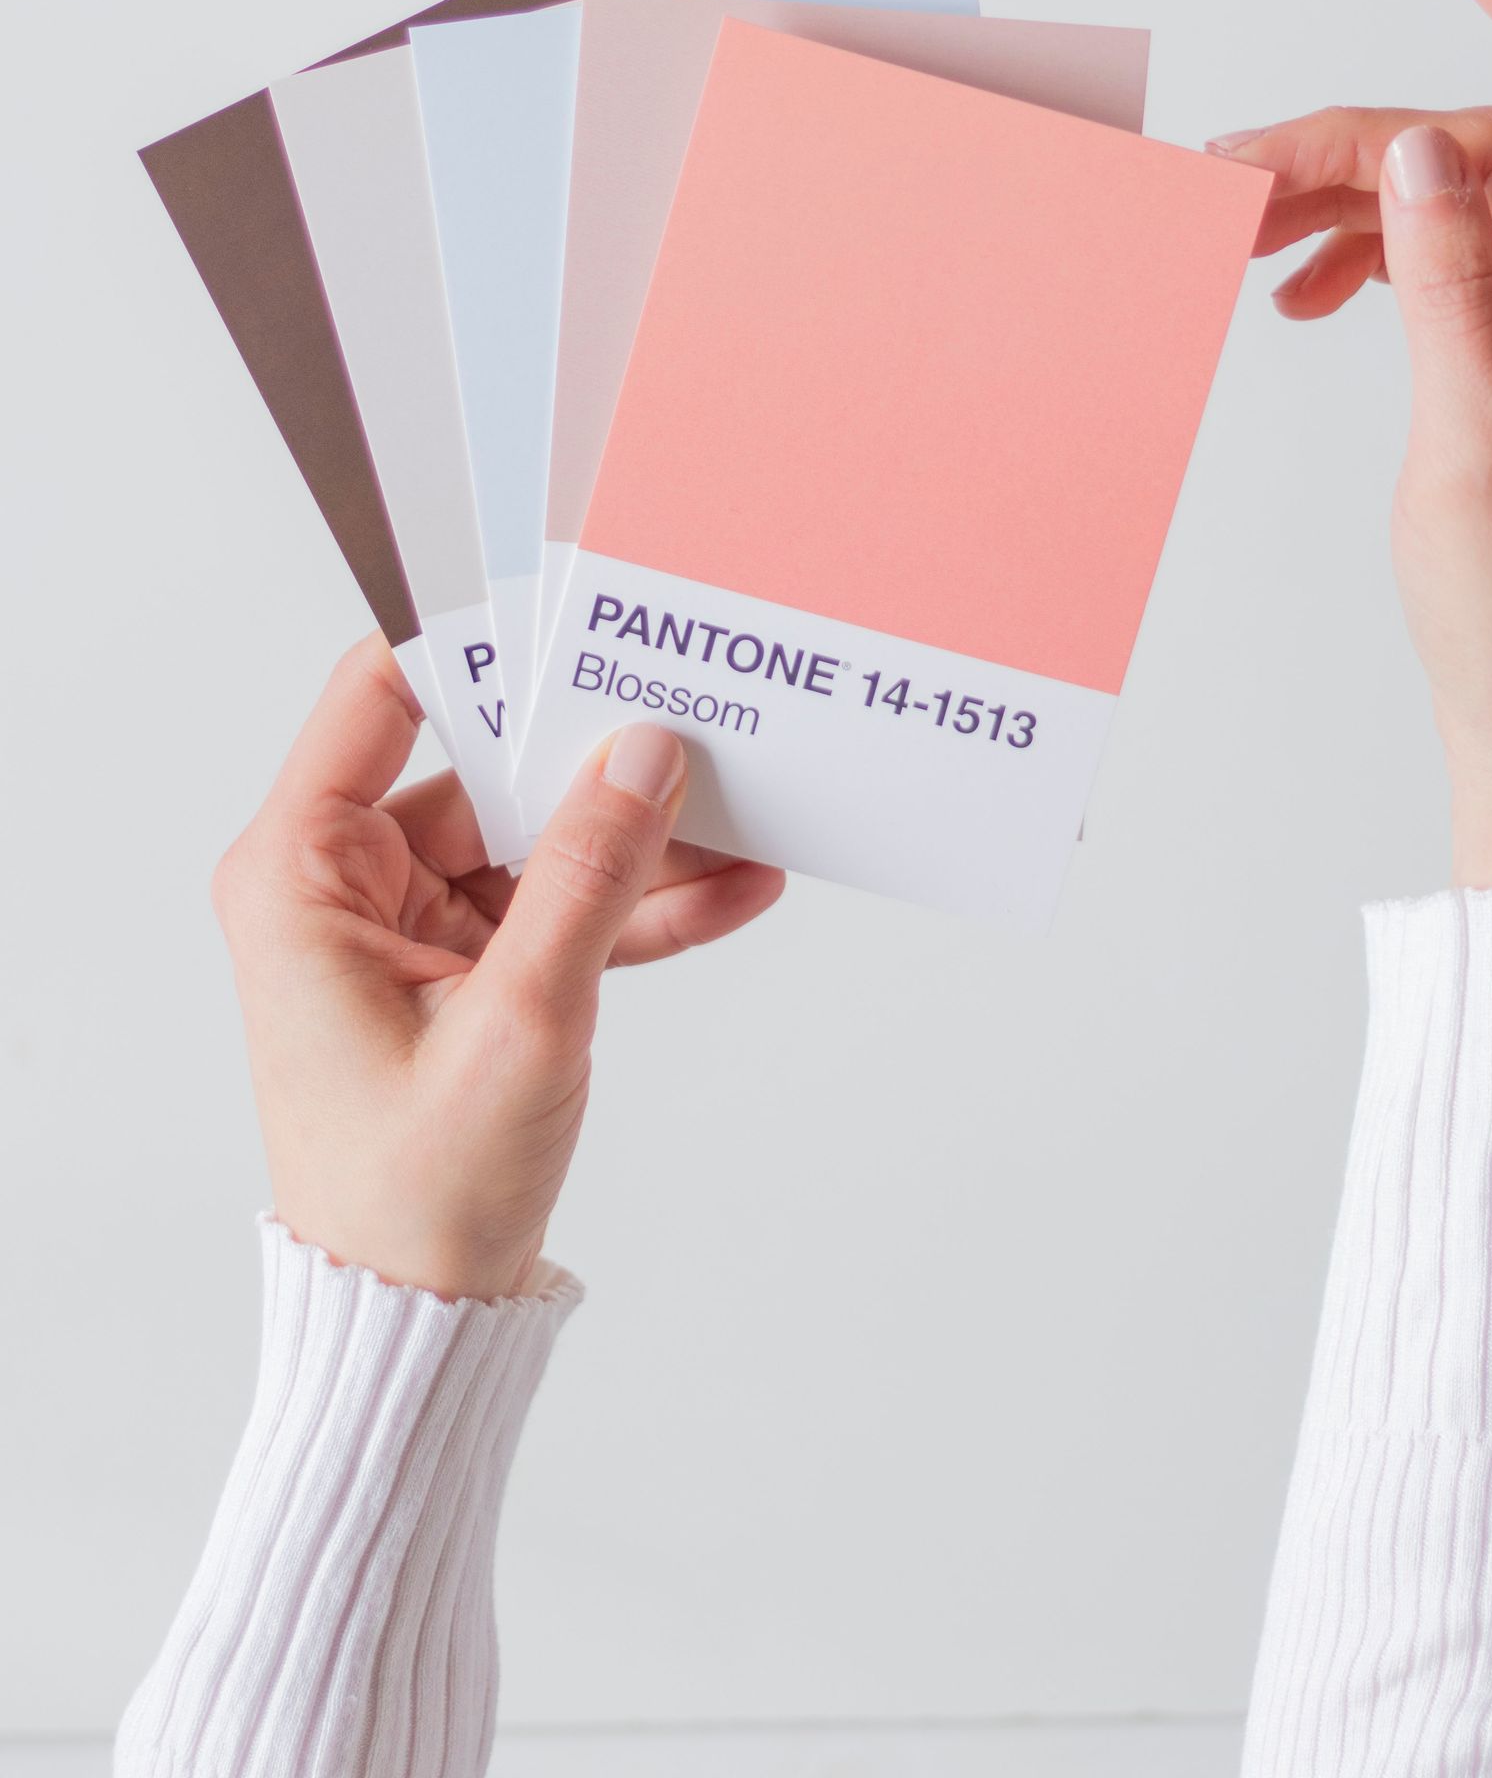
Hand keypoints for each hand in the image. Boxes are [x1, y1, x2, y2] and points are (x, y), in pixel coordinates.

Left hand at [213, 643, 784, 1296]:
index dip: (475, 641)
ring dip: (641, 837)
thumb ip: (590, 877)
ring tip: (751, 808)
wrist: (420, 1325)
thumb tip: (645, 752)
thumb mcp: (521, 1021)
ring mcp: (410, 929)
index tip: (576, 605)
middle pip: (485, 765)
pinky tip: (737, 886)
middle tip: (698, 708)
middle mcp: (343, 885)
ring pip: (540, 837)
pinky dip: (639, 905)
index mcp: (302, 874)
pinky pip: (561, 907)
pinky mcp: (468, 973)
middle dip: (598, 750)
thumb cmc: (416, 1194)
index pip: (380, 695)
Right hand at [1211, 0, 1491, 888]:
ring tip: (1245, 237)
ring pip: (1479, 207)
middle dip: (1374, 144)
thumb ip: (1447, 291)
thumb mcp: (1474, 460)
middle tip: (1239, 170)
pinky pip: (1471, 271)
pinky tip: (1302, 297)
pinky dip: (1386, 266)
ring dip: (1365, 205)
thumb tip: (1415, 146)